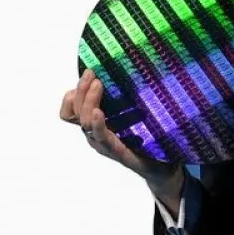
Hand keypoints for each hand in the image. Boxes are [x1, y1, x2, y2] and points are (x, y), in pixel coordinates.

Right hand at [59, 69, 180, 191]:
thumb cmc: (147, 137)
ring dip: (89, 101)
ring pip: (85, 122)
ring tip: (99, 85)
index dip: (73, 94)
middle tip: (92, 73)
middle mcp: (95, 133)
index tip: (88, 75)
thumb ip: (123, 96)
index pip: (70, 110)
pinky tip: (98, 113)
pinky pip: (101, 137)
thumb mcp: (132, 112)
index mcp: (95, 123)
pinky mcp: (117, 152)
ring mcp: (103, 144)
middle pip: (75, 111)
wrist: (164, 166)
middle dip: (82, 89)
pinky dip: (97, 124)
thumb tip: (122, 68)